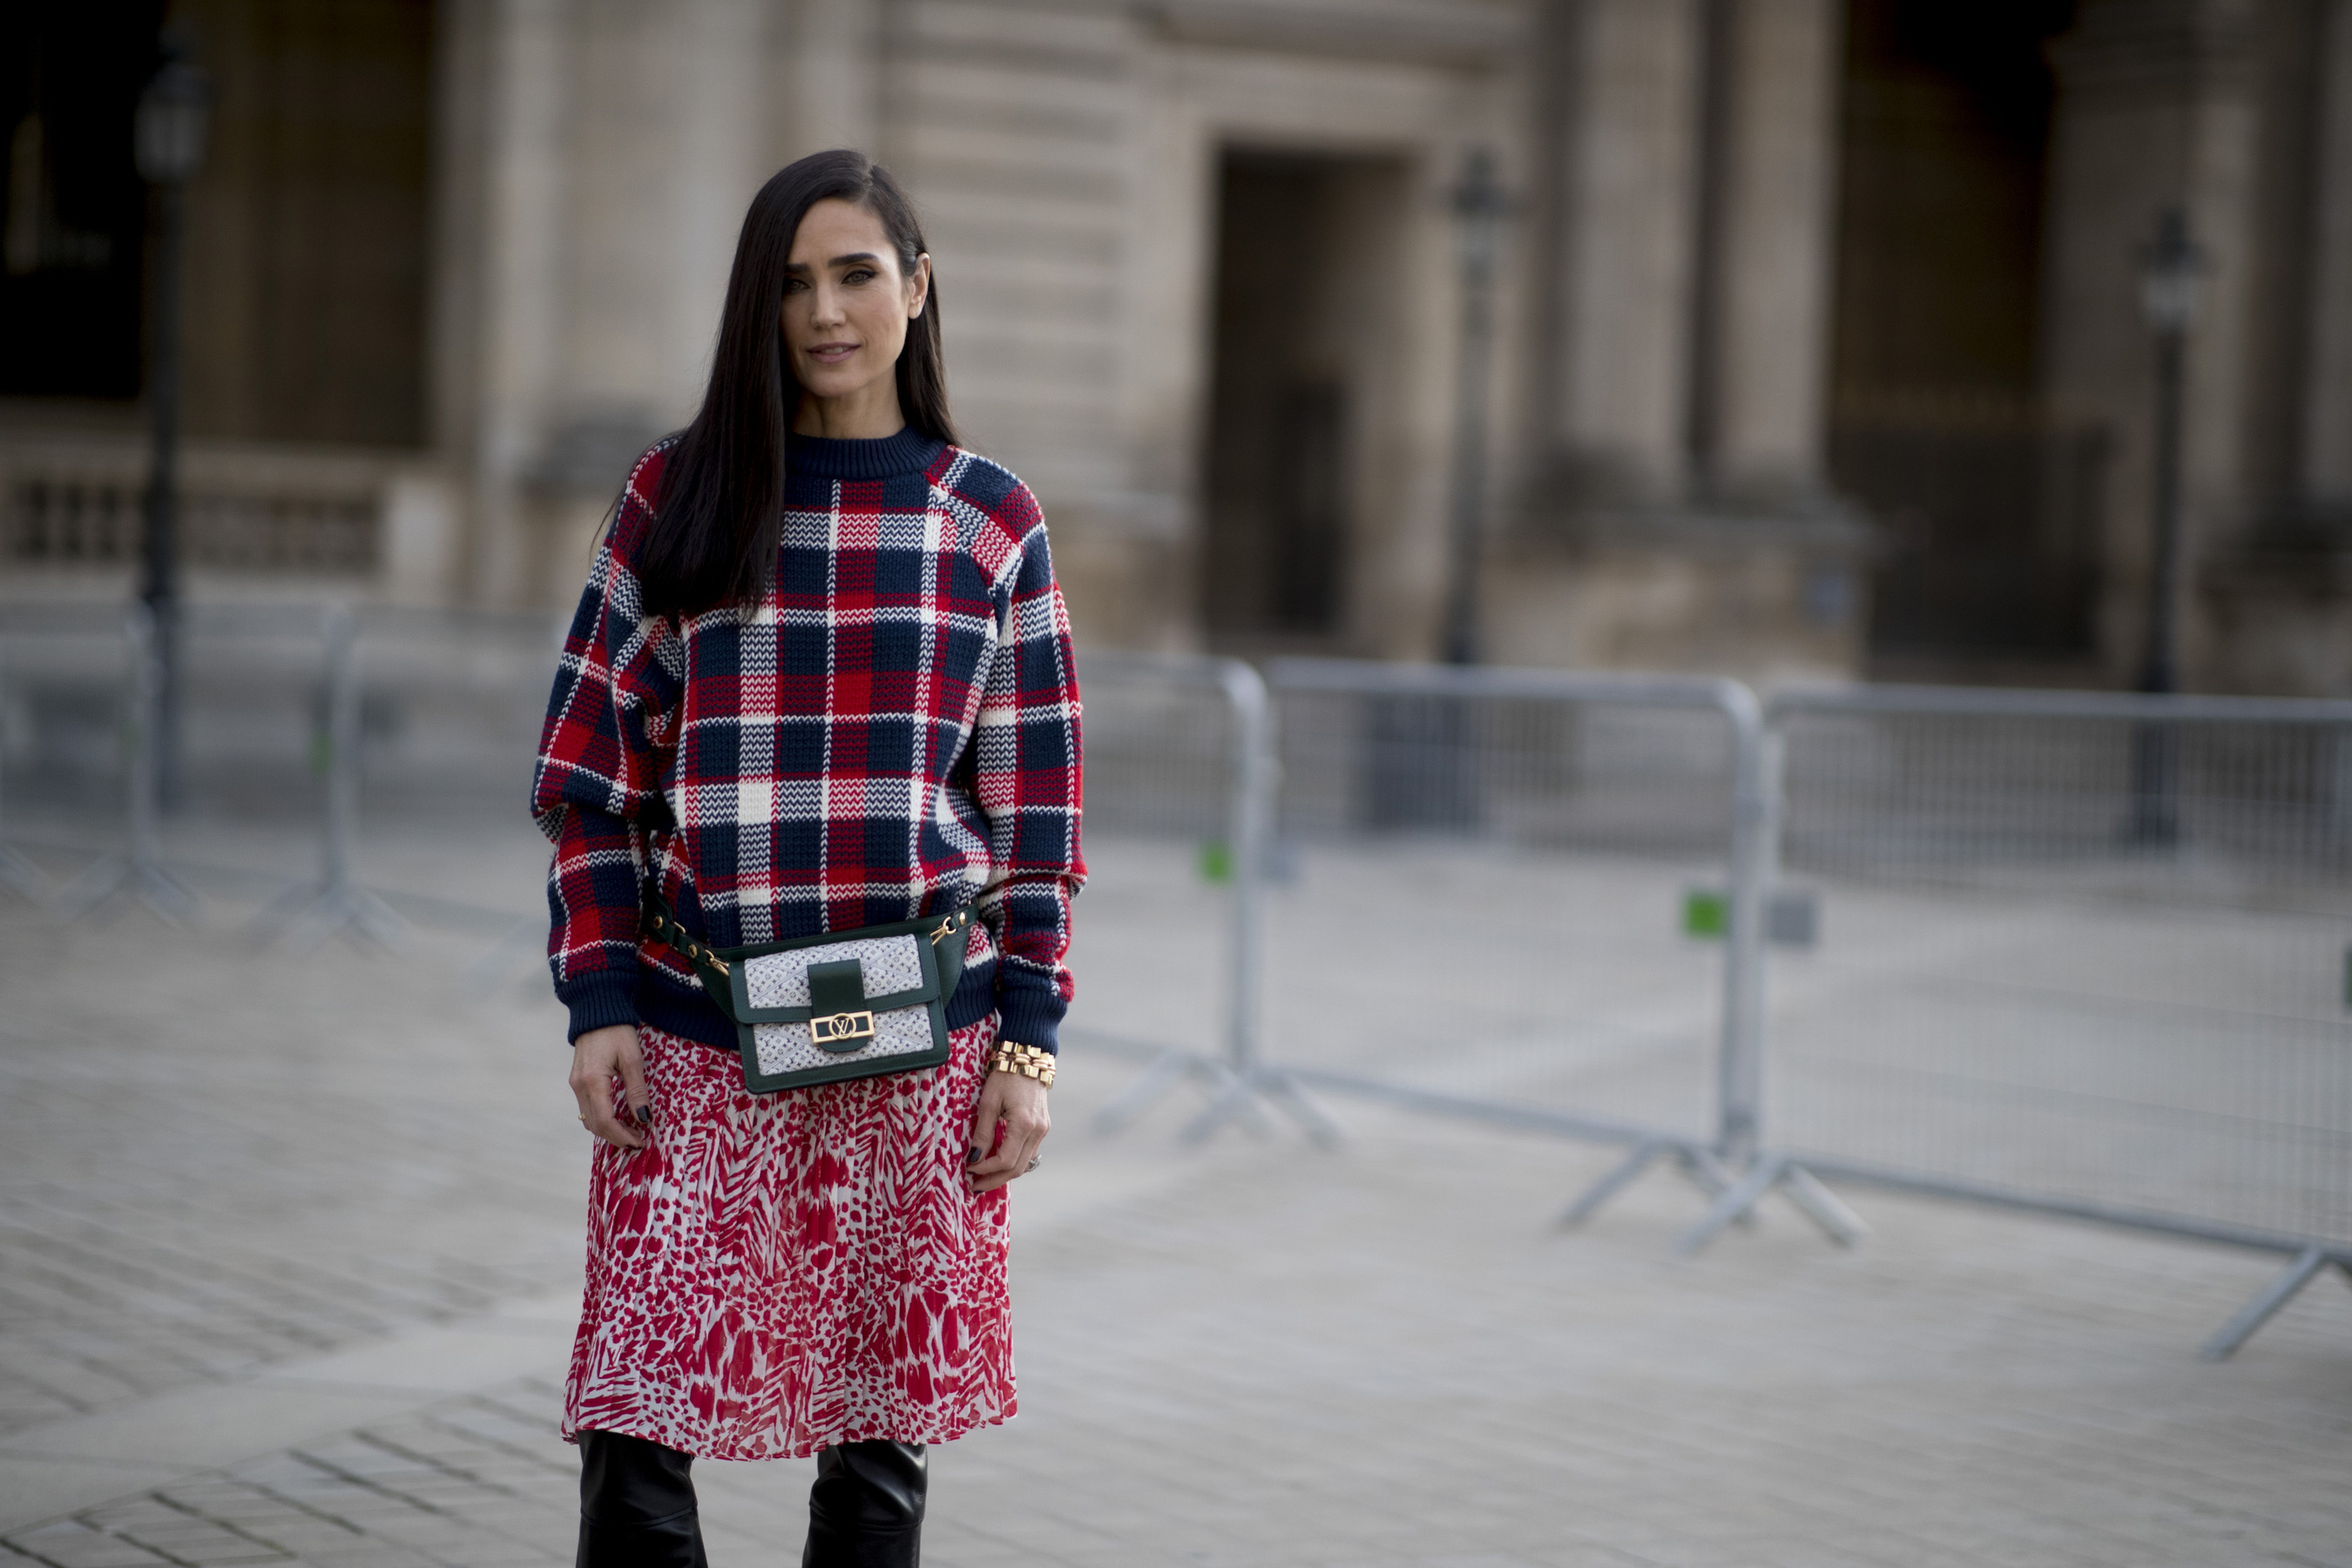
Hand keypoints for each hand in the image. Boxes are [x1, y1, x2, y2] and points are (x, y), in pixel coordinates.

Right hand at [570, 1024, 648, 1148]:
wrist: (597, 1010)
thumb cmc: (618, 1031)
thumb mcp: (633, 1059)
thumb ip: (637, 1091)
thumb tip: (644, 1118)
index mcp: (593, 1081)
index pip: (605, 1121)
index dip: (622, 1136)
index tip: (639, 1142)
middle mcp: (579, 1086)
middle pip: (595, 1125)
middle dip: (616, 1137)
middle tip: (638, 1140)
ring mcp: (575, 1084)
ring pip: (589, 1119)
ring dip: (608, 1130)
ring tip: (631, 1131)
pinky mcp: (577, 1081)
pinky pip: (587, 1108)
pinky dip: (601, 1119)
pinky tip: (618, 1118)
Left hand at [965, 1065, 1048, 1193]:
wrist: (1028, 1059)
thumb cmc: (1005, 1076)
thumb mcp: (988, 1102)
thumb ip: (983, 1132)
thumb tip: (974, 1158)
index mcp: (1024, 1124)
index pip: (1005, 1160)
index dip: (986, 1169)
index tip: (969, 1170)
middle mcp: (1038, 1131)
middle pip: (1017, 1169)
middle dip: (995, 1180)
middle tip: (975, 1186)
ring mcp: (1043, 1131)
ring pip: (1025, 1164)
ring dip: (1004, 1174)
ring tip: (984, 1178)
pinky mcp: (1043, 1128)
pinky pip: (1029, 1153)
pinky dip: (1014, 1162)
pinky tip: (999, 1163)